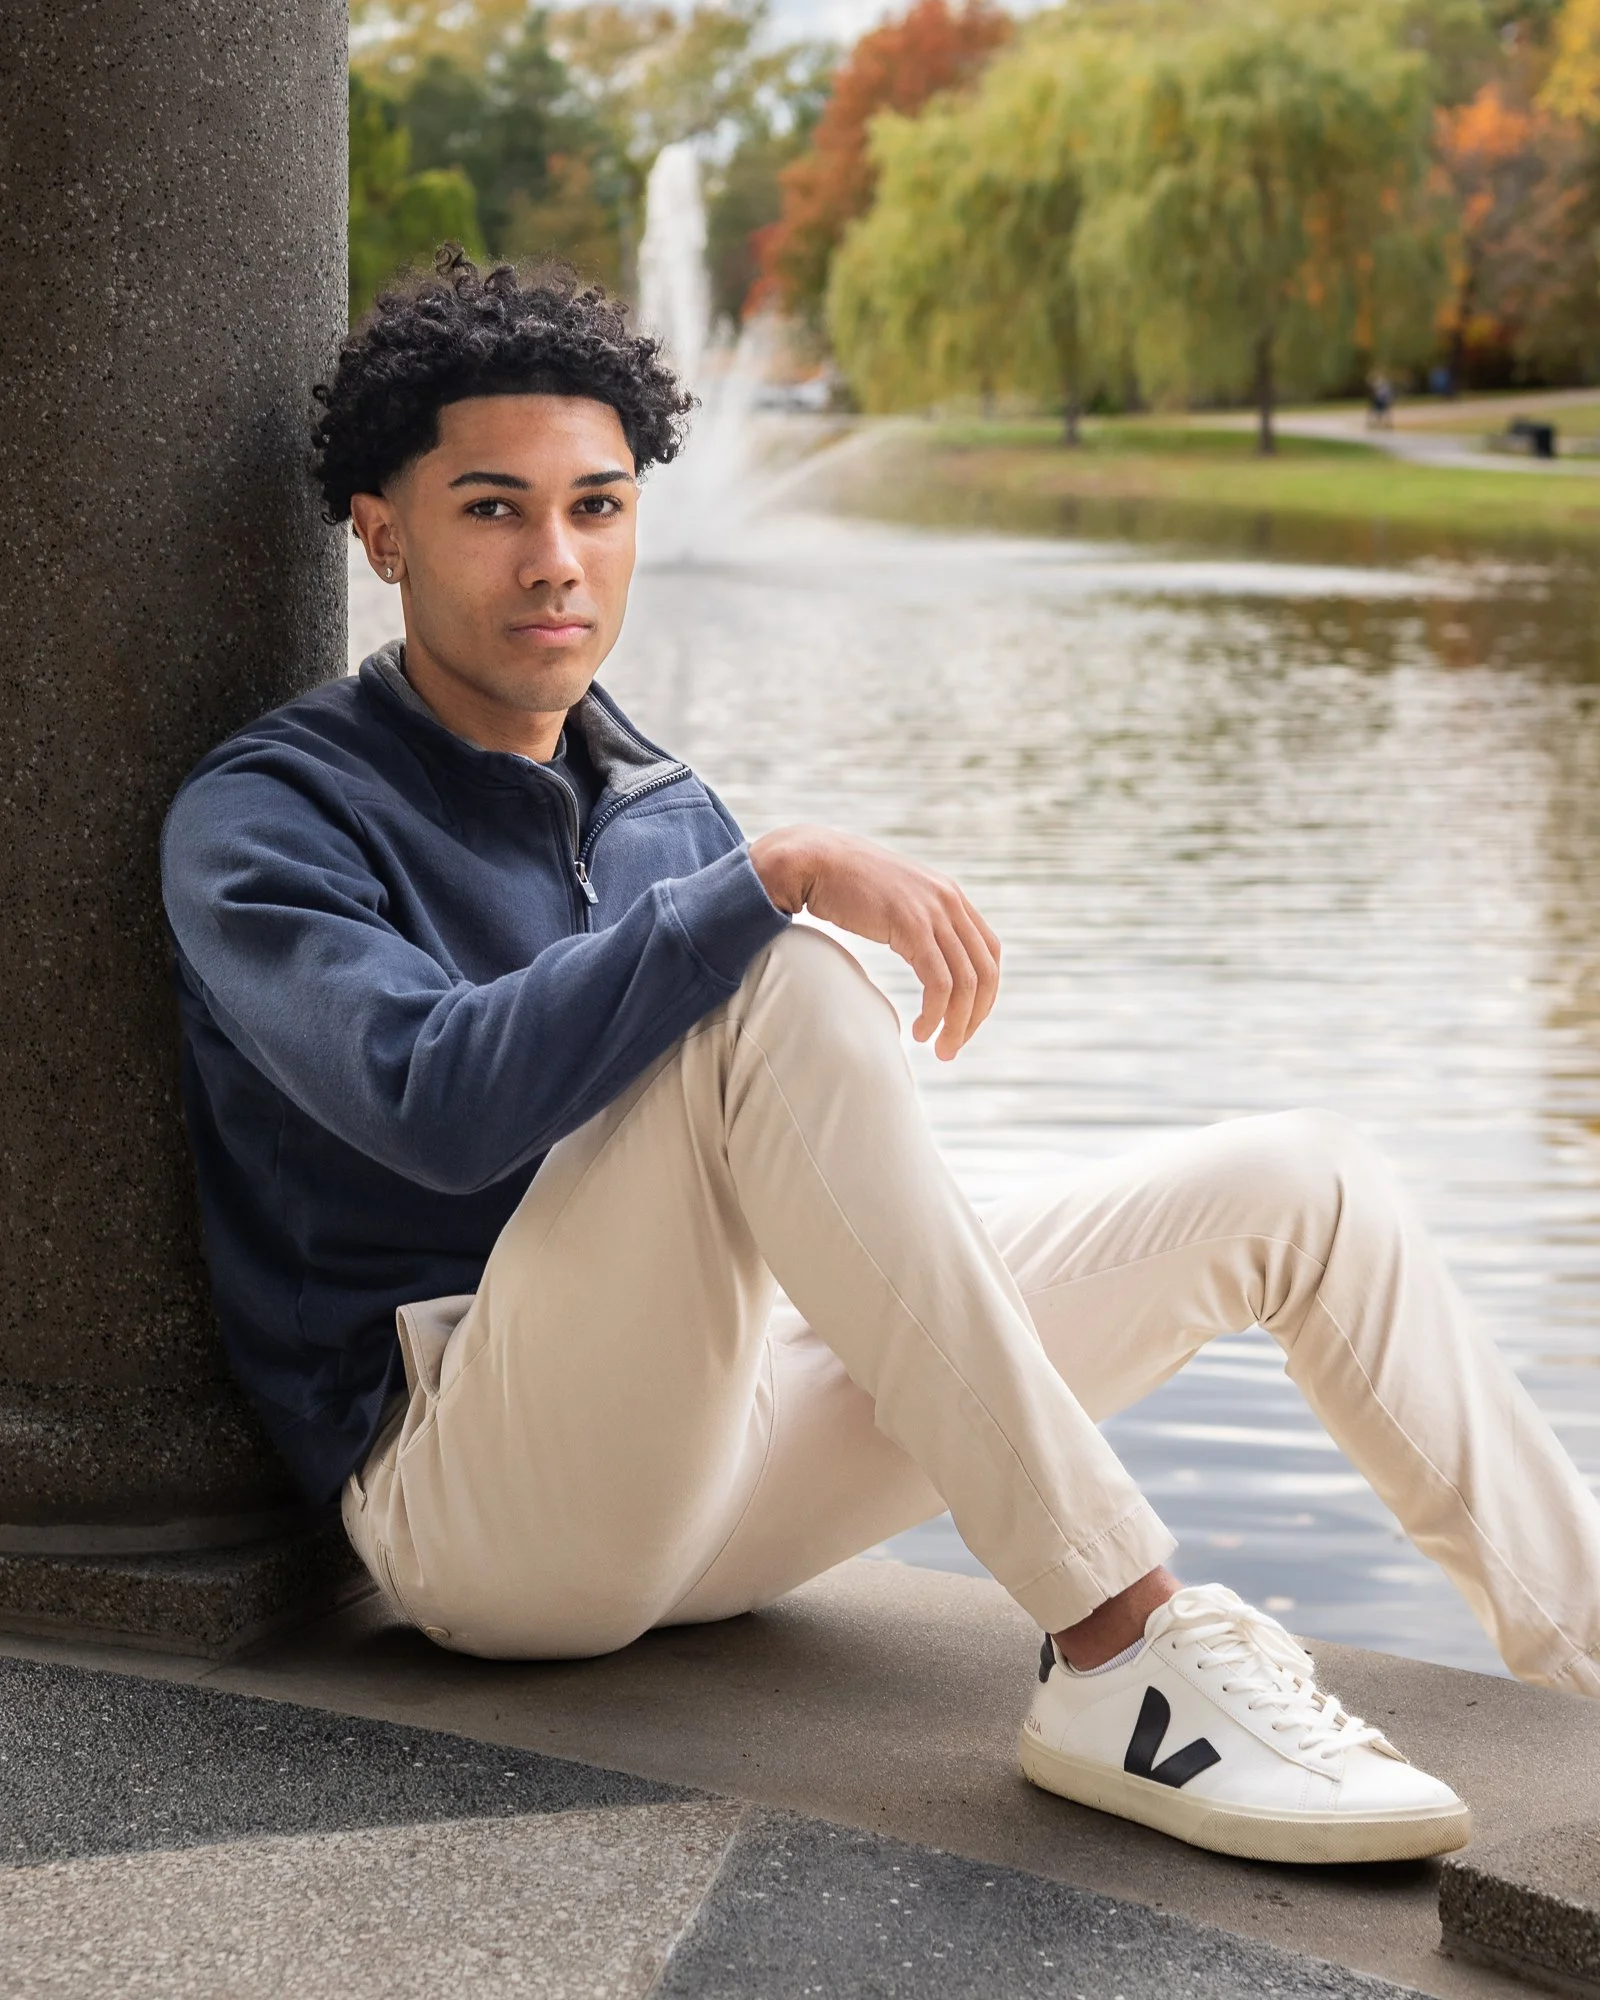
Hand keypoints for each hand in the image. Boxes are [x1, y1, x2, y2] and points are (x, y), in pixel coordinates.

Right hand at [749, 824, 1000, 1059]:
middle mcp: (950, 901)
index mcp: (950, 896)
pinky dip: (935, 1013)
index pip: (989, 952)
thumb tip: (920, 950)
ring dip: (957, 1023)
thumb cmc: (844, 884)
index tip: (963, 1021)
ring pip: (966, 981)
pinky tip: (919, 1032)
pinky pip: (938, 981)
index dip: (984, 993)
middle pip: (986, 971)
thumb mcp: (894, 900)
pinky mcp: (911, 925)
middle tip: (953, 1046)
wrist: (813, 860)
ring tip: (939, 1049)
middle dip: (974, 1016)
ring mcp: (933, 912)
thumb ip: (915, 920)